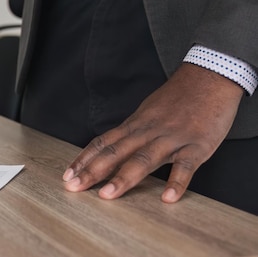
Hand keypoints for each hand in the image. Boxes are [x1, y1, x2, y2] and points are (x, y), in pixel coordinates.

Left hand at [62, 63, 242, 202]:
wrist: (208, 77)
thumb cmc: (177, 98)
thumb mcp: (148, 112)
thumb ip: (132, 132)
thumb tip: (111, 149)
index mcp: (135, 125)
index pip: (103, 143)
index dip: (84, 159)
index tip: (67, 175)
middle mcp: (148, 131)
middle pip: (116, 152)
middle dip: (93, 171)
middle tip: (73, 187)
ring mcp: (172, 138)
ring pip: (144, 159)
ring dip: (124, 177)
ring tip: (107, 195)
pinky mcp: (197, 145)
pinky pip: (186, 165)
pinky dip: (177, 182)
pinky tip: (168, 198)